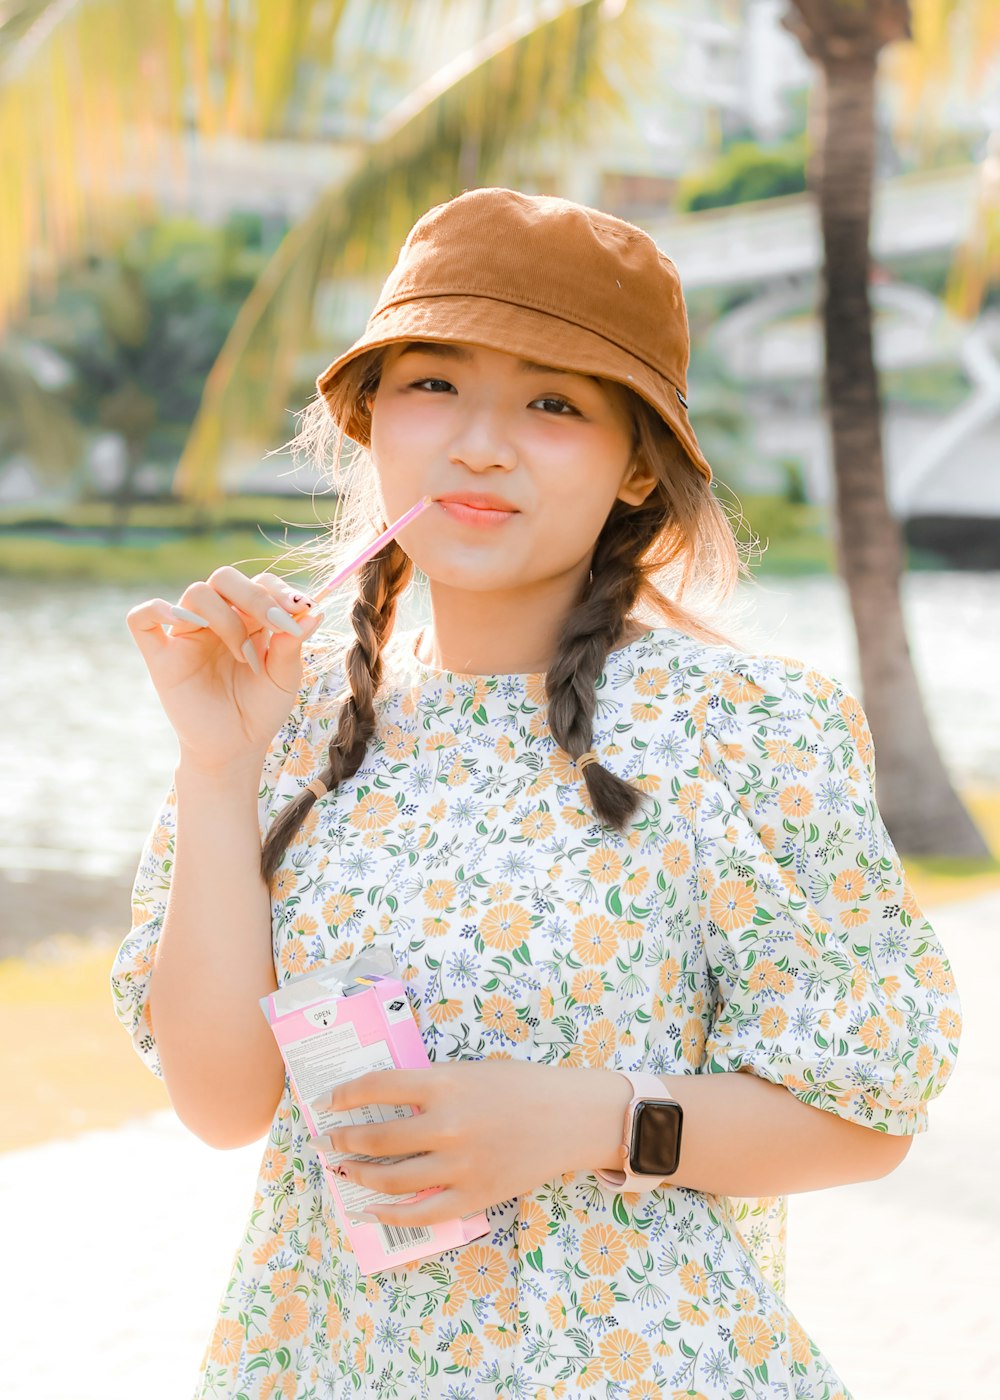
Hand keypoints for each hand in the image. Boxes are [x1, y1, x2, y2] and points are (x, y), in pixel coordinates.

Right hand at [125, 567, 324, 770]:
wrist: (235, 749)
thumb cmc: (259, 711)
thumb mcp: (284, 678)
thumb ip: (292, 645)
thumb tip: (312, 612)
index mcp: (249, 618)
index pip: (259, 583)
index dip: (280, 591)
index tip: (301, 611)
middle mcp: (217, 620)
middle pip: (225, 578)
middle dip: (255, 596)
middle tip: (277, 624)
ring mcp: (187, 636)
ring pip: (196, 594)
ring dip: (228, 619)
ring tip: (247, 657)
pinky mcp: (162, 658)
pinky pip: (141, 619)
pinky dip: (155, 610)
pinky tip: (182, 622)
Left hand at [313, 1060, 629, 1228]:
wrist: (569, 1117)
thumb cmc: (521, 1086)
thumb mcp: (470, 1071)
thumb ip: (430, 1086)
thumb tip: (384, 1101)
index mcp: (443, 1084)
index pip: (376, 1087)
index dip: (345, 1095)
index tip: (329, 1101)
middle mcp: (446, 1125)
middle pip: (376, 1137)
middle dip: (343, 1138)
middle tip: (327, 1138)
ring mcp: (459, 1165)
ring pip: (391, 1179)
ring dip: (360, 1175)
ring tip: (346, 1169)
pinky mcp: (474, 1195)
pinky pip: (421, 1213)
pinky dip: (390, 1214)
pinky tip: (372, 1208)